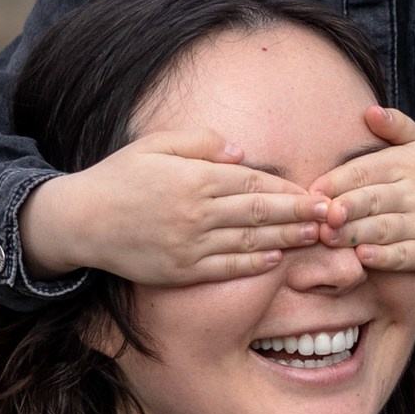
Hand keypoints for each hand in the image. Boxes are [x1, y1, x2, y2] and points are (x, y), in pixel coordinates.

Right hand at [17, 129, 321, 284]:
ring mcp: (188, 245)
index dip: (288, 190)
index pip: (252, 183)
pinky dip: (253, 265)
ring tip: (316, 238)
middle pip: (259, 213)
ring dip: (286, 241)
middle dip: (300, 215)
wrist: (80, 221)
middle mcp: (195, 213)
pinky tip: (276, 260)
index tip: (317, 193)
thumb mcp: (155, 144)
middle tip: (334, 217)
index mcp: (193, 178)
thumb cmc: (119, 176)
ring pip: (249, 243)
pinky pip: (224, 268)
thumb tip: (242, 153)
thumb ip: (200, 142)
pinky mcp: (179, 271)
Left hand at [312, 105, 414, 275]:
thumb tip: (368, 110)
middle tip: (314, 218)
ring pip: (384, 228)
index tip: (310, 193)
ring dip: (353, 234)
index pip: (364, 170)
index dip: (335, 182)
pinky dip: (383, 257)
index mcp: (410, 161)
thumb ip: (396, 125)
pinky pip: (405, 255)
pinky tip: (361, 257)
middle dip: (340, 208)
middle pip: (371, 199)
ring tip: (327, 238)